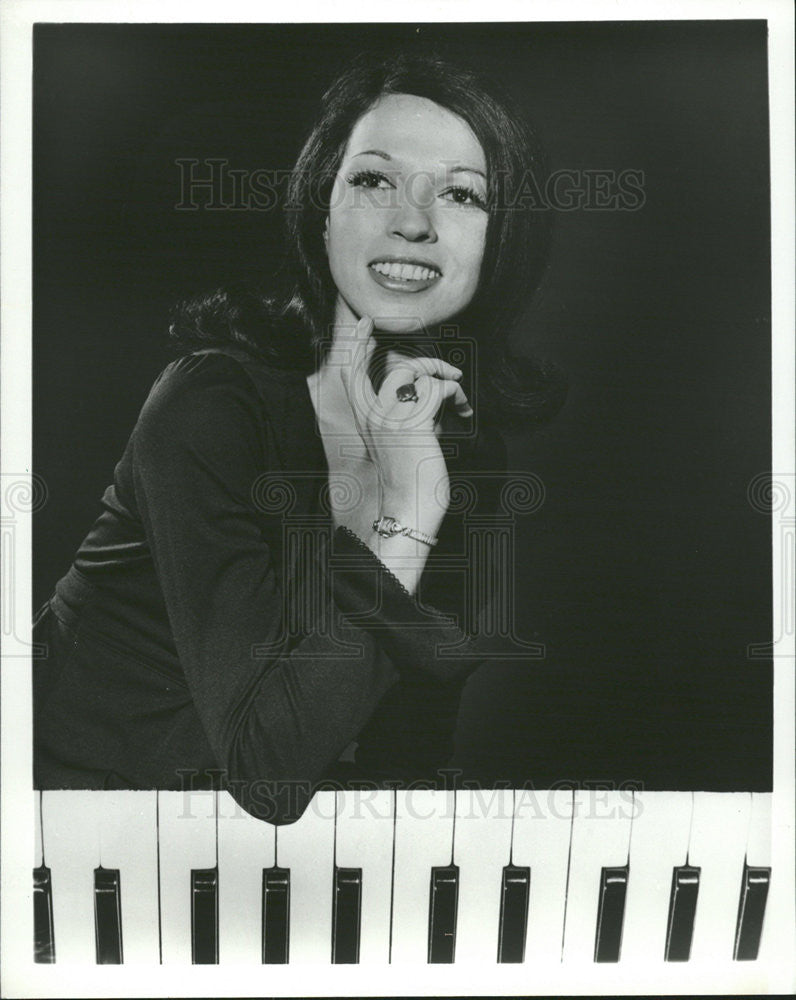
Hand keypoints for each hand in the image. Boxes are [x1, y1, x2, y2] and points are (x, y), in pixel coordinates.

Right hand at [338, 315, 469, 535]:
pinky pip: (437, 388)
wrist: (407, 508)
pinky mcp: (412, 422)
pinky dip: (456, 395)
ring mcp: (391, 416)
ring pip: (417, 373)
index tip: (367, 325)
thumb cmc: (410, 482)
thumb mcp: (402, 444)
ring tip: (459, 400)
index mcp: (366, 420)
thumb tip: (428, 396)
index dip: (358, 346)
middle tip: (450, 373)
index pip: (352, 373)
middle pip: (394, 367)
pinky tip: (463, 411)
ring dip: (445, 380)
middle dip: (427, 362)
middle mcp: (373, 414)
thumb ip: (407, 418)